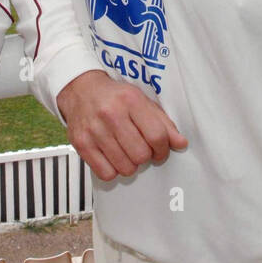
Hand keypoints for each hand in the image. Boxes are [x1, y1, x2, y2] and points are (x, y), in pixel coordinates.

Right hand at [56, 70, 187, 181]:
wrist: (81, 89)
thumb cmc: (114, 96)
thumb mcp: (141, 101)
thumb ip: (163, 122)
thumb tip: (180, 143)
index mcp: (130, 100)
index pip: (157, 136)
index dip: (163, 149)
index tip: (160, 150)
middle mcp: (111, 114)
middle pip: (141, 154)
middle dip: (146, 156)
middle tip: (141, 149)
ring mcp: (94, 130)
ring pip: (125, 167)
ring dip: (130, 164)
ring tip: (125, 151)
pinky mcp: (81, 143)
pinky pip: (106, 173)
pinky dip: (112, 170)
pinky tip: (111, 157)